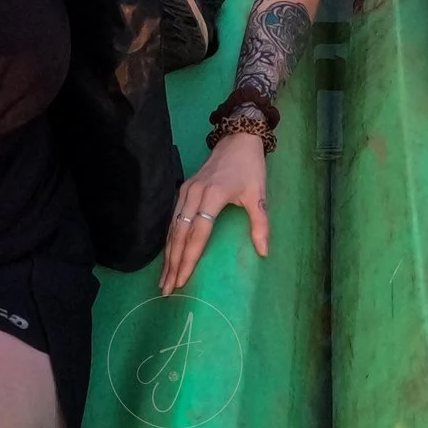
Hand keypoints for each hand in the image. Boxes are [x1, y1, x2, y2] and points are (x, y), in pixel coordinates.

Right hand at [159, 132, 269, 292]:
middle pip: (179, 234)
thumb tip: (263, 252)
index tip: (182, 280)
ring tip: (163, 279)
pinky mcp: (183, 189)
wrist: (237, 139)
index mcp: (213, 196)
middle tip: (167, 289)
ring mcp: (186, 191)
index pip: (198, 233)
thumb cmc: (250, 168)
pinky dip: (169, 239)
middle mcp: (194, 194)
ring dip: (167, 254)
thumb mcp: (259, 194)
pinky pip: (173, 218)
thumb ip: (260, 224)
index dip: (189, 258)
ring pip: (172, 227)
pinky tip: (167, 254)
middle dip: (172, 263)